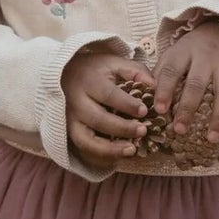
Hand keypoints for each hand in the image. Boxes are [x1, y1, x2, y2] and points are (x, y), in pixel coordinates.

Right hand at [60, 45, 155, 171]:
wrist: (64, 75)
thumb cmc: (95, 70)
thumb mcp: (114, 63)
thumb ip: (135, 71)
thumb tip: (154, 86)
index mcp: (88, 81)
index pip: (107, 94)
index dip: (126, 104)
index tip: (143, 110)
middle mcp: (76, 102)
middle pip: (97, 119)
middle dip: (122, 128)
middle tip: (143, 130)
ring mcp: (70, 120)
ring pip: (86, 140)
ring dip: (110, 149)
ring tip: (132, 150)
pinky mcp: (70, 132)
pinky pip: (84, 148)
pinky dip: (102, 155)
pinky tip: (120, 155)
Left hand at [151, 19, 218, 144]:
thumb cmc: (192, 51)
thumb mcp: (174, 55)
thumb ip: (161, 75)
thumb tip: (147, 102)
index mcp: (183, 51)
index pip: (171, 70)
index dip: (164, 90)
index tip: (159, 110)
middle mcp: (206, 56)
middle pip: (196, 84)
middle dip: (187, 109)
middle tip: (180, 130)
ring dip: (218, 117)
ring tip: (212, 139)